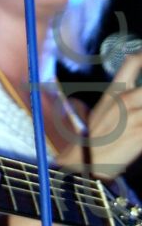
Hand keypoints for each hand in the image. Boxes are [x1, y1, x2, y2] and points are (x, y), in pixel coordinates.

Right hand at [58, 52, 141, 179]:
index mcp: (114, 92)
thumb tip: (134, 75)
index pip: (132, 63)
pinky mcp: (141, 135)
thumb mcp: (104, 107)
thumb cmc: (96, 135)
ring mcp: (135, 118)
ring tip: (141, 116)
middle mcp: (125, 101)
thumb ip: (122, 91)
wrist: (88, 162)